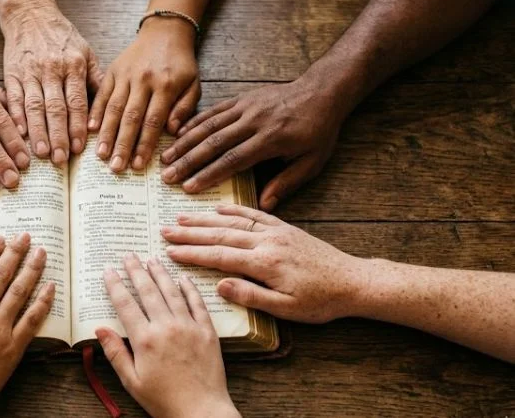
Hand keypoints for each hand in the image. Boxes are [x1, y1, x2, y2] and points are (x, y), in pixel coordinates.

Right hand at [0, 4, 102, 166]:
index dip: (78, 126)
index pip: (77, 102)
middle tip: (60, 159)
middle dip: (58, 136)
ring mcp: (30, 72)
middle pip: (56, 108)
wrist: (31, 14)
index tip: (80, 148)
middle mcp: (52, 70)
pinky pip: (13, 98)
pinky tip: (19, 134)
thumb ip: (97, 80)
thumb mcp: (87, 51)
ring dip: (37, 132)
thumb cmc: (62, 37)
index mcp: (74, 65)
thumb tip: (107, 110)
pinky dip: (15, 117)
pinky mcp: (11, 73)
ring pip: (34, 106)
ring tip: (40, 154)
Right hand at [91, 18, 200, 171]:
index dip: (144, 144)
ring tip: (101, 155)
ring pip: (113, 108)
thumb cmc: (181, 63)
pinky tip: (90, 130)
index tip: (138, 165)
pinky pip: (102, 94)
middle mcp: (143, 80)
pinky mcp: (112, 70)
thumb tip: (172, 131)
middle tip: (116, 167)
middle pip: (131, 117)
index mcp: (166, 85)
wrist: (165, 31)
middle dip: (122, 145)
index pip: (153, 120)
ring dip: (106, 133)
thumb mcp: (194, 84)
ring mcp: (125, 75)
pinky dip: (95, 112)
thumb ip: (185, 108)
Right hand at [97, 254, 238, 417]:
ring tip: (151, 259)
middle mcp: (166, 327)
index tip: (109, 270)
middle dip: (136, 270)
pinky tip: (182, 277)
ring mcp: (189, 326)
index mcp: (145, 339)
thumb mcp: (132, 381)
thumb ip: (116, 352)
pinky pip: (197, 303)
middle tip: (129, 255)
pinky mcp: (207, 331)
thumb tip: (100, 329)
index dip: (115, 285)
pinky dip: (188, 288)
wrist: (201, 411)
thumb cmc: (164, 400)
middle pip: (147, 291)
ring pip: (171, 291)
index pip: (125, 304)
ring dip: (160, 273)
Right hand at [160, 75, 351, 209]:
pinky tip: (178, 133)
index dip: (208, 175)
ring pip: (208, 126)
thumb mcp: (312, 162)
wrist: (322, 91)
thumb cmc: (318, 131)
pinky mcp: (241, 99)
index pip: (233, 160)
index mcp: (271, 139)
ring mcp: (245, 107)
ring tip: (165, 157)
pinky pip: (213, 111)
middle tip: (168, 176)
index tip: (189, 188)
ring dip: (184, 142)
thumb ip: (287, 183)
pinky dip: (194, 122)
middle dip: (188, 161)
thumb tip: (265, 205)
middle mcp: (253, 121)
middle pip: (214, 143)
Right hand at [162, 203, 367, 323]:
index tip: (169, 251)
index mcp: (266, 264)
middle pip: (221, 235)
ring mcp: (276, 232)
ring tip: (181, 217)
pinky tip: (217, 208)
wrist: (354, 282)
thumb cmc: (321, 301)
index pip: (220, 256)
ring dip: (205, 219)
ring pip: (233, 222)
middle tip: (165, 231)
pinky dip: (234, 209)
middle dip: (190, 233)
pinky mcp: (284, 227)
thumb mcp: (287, 309)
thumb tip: (220, 286)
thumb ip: (252, 297)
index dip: (193, 254)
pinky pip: (254, 214)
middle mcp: (268, 242)